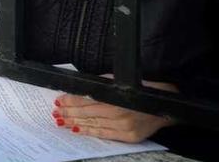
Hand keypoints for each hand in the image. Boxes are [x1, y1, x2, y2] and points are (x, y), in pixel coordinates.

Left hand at [53, 80, 177, 142]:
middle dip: (68, 112)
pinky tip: (77, 130)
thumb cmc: (138, 89)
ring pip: (93, 125)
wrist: (163, 105)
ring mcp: (124, 126)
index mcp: (114, 96)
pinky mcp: (128, 137)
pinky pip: (103, 135)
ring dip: (74, 123)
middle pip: (86, 113)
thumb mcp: (117, 82)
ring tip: (62, 121)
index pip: (85, 99)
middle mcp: (119, 112)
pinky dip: (89, 132)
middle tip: (56, 112)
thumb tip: (76, 89)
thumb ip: (98, 86)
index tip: (58, 100)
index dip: (69, 100)